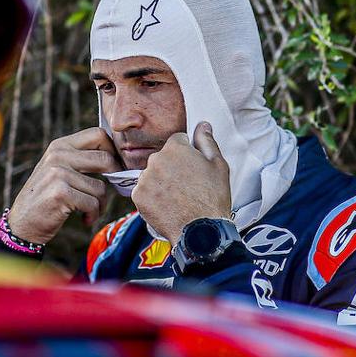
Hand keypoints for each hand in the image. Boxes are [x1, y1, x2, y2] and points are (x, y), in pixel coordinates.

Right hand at [6, 127, 121, 244]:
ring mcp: (58, 173)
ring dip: (100, 204)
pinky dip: (93, 215)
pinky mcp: (61, 193)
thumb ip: (80, 159)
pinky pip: (93, 203)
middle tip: (106, 193)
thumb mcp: (58, 169)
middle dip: (114, 179)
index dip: (113, 151)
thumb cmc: (46, 198)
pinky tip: (84, 219)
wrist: (23, 224)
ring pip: (101, 187)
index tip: (115, 168)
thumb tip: (117, 157)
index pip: (98, 134)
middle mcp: (58, 155)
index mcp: (60, 145)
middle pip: (105, 159)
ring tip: (89, 211)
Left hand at [130, 121, 231, 245]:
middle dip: (171, 167)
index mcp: (175, 148)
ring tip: (177, 198)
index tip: (193, 168)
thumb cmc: (213, 198)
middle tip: (187, 185)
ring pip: (152, 175)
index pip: (177, 141)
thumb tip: (202, 125)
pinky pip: (144, 191)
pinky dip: (152, 197)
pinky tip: (167, 205)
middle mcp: (155, 160)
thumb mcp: (218, 165)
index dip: (187, 153)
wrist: (200, 231)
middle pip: (162, 158)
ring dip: (160, 182)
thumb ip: (207, 141)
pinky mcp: (137, 196)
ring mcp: (144, 179)